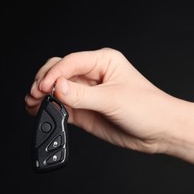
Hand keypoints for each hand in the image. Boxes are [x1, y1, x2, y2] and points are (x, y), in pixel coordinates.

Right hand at [25, 48, 177, 152]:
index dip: (54, 74)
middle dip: (44, 82)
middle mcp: (93, 75)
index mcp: (103, 62)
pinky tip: (43, 113)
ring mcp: (88, 94)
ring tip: (33, 105)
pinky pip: (63, 107)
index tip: (44, 88)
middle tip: (35, 95)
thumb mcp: (113, 99)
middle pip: (60, 72)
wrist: (160, 132)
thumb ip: (82, 95)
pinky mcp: (86, 111)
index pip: (70, 62)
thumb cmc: (148, 108)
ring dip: (44, 96)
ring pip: (58, 90)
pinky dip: (51, 110)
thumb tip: (57, 87)